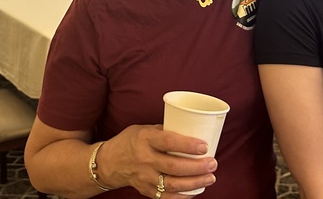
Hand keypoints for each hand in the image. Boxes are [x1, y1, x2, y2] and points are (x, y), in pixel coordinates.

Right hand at [99, 125, 216, 196]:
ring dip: (194, 183)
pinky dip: (182, 197)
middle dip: (197, 167)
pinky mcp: (146, 190)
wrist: (109, 162)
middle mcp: (144, 160)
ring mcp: (144, 178)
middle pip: (174, 167)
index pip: (168, 142)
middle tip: (213, 163)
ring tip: (210, 178)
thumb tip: (191, 130)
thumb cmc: (131, 141)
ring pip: (172, 184)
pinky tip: (196, 191)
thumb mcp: (145, 129)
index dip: (188, 145)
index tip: (204, 146)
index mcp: (145, 139)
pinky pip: (166, 198)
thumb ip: (165, 131)